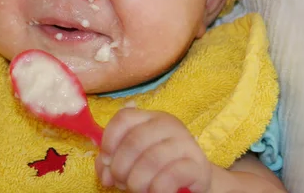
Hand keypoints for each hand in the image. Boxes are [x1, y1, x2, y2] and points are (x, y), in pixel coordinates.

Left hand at [95, 108, 211, 192]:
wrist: (194, 182)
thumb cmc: (158, 169)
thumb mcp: (132, 161)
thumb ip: (113, 162)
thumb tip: (105, 172)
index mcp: (151, 118)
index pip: (124, 117)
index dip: (110, 139)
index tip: (107, 161)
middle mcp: (169, 125)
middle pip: (135, 140)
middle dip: (121, 167)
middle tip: (122, 183)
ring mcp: (185, 143)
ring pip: (152, 159)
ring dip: (137, 182)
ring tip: (138, 190)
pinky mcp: (198, 165)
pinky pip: (171, 175)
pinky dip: (156, 189)